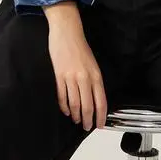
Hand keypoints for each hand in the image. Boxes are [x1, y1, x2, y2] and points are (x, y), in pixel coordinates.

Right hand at [46, 16, 107, 130]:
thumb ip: (94, 80)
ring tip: (76, 120)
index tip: (100, 124)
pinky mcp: (59, 76)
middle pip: (87, 105)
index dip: (101, 115)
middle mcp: (85, 78)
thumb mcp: (93, 64)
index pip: (101, 100)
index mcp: (96, 75)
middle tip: (86, 127)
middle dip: (87, 119)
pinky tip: (66, 111)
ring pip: (74, 103)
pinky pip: (62, 96)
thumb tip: (95, 98)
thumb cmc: (80, 47)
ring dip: (76, 115)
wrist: (67, 32)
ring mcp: (71, 77)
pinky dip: (64, 106)